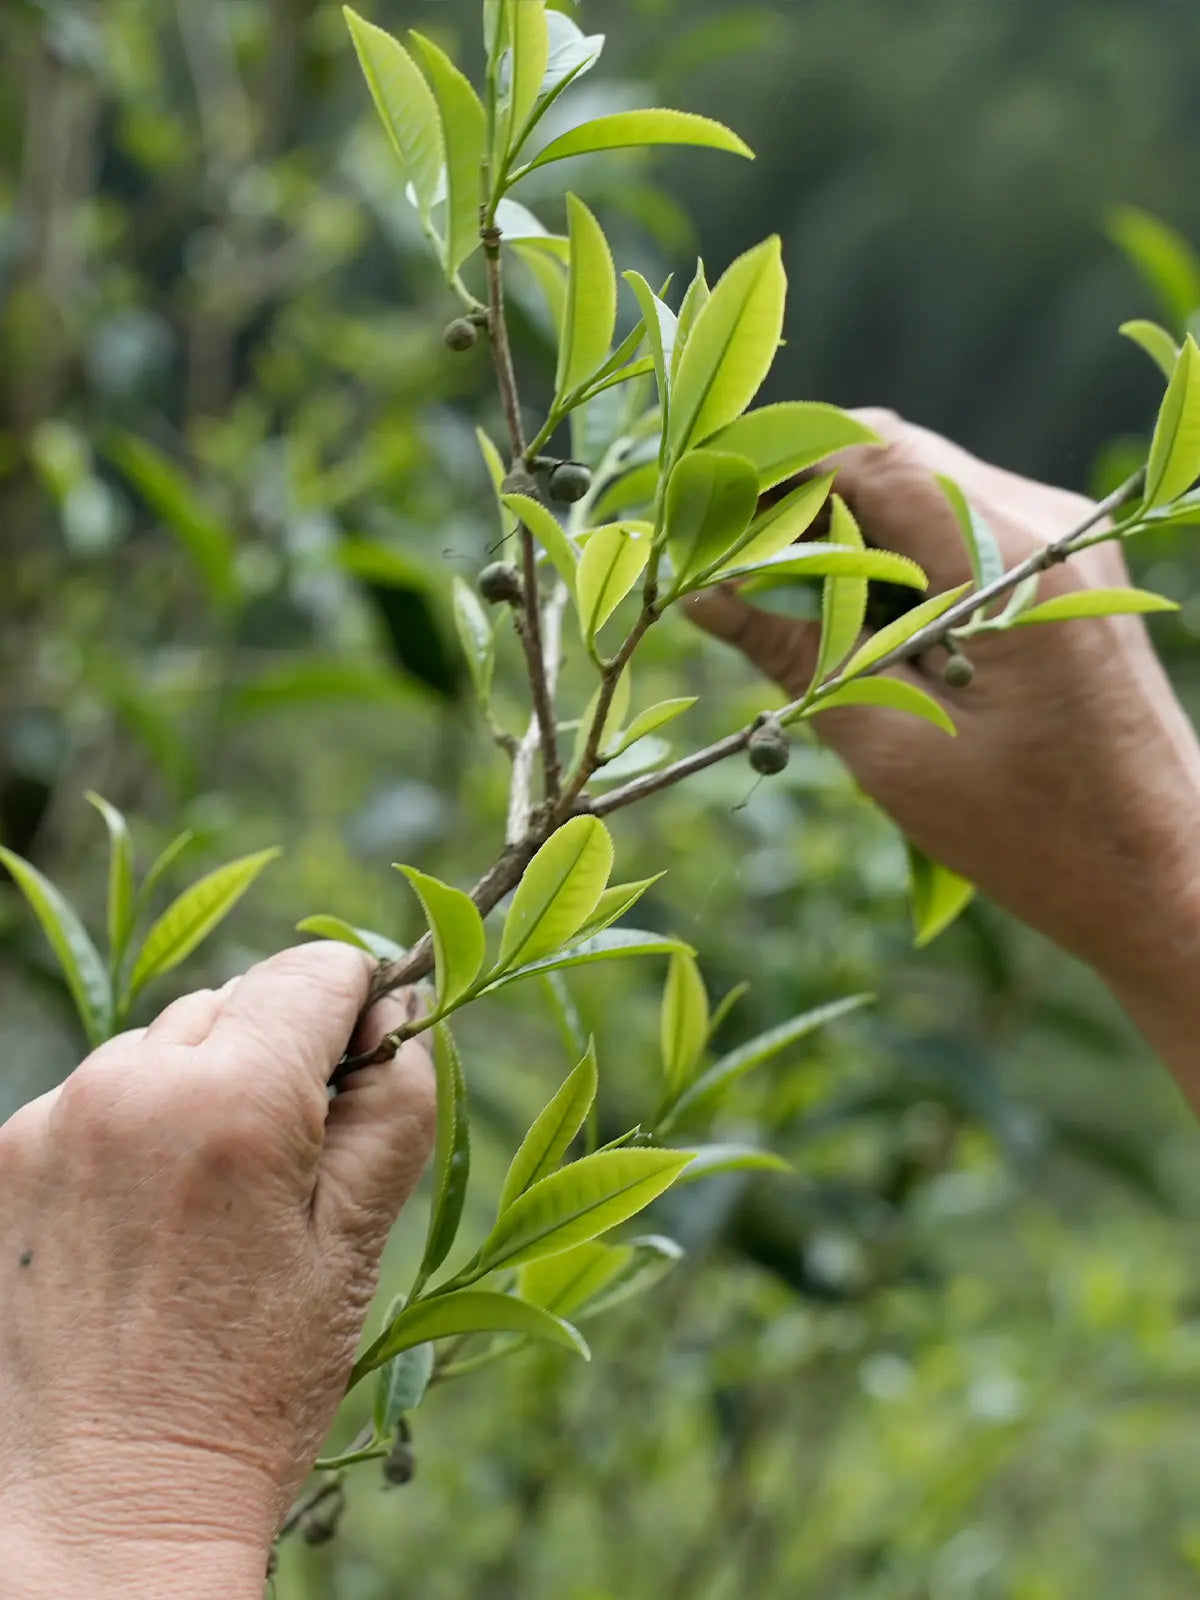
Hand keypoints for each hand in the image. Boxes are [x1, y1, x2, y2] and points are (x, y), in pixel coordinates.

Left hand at [0, 943, 435, 1599]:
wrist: (104, 1506)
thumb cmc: (249, 1387)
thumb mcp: (356, 1246)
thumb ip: (396, 1106)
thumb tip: (403, 1019)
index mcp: (232, 1102)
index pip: (316, 972)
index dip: (360, 1010)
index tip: (365, 1072)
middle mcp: (127, 1087)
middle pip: (236, 1001)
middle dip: (277, 1056)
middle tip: (287, 1169)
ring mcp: (51, 1120)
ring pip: (161, 1047)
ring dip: (199, 1090)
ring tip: (208, 1207)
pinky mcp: (4, 1157)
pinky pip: (97, 1098)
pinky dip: (133, 1130)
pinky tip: (145, 1221)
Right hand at [692, 410, 1199, 1094]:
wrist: (1162, 871)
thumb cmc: (1034, 835)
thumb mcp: (892, 748)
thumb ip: (796, 655)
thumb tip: (703, 592)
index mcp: (1012, 561)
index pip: (870, 454)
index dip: (773, 470)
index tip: (703, 513)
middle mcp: (1049, 522)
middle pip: (894, 452)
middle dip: (801, 496)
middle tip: (727, 562)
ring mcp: (1066, 536)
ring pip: (921, 483)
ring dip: (845, 524)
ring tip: (781, 599)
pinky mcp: (1065, 567)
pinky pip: (957, 522)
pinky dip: (893, 550)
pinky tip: (855, 619)